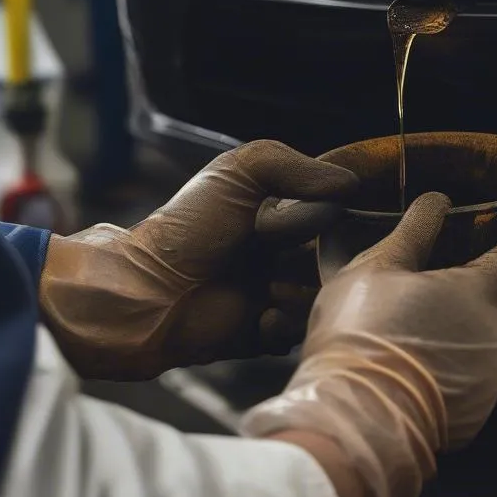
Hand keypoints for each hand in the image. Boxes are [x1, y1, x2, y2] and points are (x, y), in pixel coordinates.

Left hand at [40, 140, 356, 380]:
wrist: (145, 293)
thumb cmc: (188, 227)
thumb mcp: (240, 171)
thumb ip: (295, 164)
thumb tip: (350, 183)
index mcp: (289, 208)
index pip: (344, 212)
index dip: (338, 217)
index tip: (313, 220)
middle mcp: (292, 249)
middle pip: (343, 257)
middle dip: (322, 259)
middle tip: (280, 258)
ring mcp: (283, 291)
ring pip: (328, 296)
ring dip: (302, 293)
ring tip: (267, 289)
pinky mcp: (272, 332)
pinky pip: (304, 332)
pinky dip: (286, 325)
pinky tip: (259, 316)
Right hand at [241, 191, 496, 496]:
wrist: (355, 421)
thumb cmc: (361, 338)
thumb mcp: (377, 267)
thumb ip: (414, 230)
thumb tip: (438, 201)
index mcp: (481, 293)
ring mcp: (491, 375)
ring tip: (476, 288)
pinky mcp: (476, 406)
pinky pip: (491, 366)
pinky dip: (479, 345)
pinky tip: (449, 339)